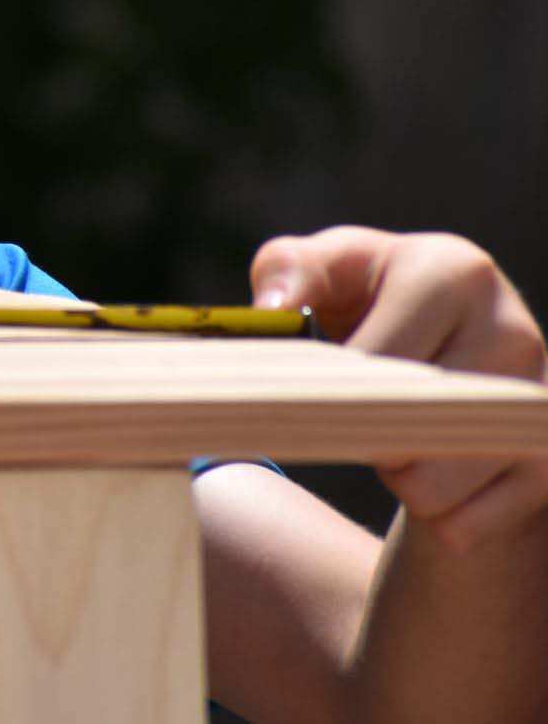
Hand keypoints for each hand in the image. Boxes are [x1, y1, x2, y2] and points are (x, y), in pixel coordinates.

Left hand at [251, 226, 547, 549]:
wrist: (441, 342)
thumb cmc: (363, 300)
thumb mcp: (319, 271)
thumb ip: (286, 274)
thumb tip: (274, 308)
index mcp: (451, 272)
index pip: (375, 361)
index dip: (328, 392)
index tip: (312, 390)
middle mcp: (511, 329)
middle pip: (406, 428)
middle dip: (362, 438)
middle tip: (353, 416)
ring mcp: (538, 397)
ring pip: (435, 487)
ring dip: (394, 484)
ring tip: (393, 443)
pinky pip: (469, 524)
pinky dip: (434, 518)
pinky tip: (430, 478)